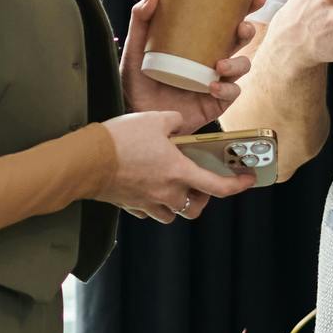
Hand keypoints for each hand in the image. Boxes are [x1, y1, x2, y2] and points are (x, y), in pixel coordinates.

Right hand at [97, 110, 255, 225]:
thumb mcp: (153, 119)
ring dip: (177, 203)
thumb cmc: (119, 140)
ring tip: (172, 186)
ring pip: (171, 213)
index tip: (247, 180)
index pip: (218, 187)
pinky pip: (148, 211)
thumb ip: (174, 121)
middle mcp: (167, 193)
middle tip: (200, 184)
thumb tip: (178, 123)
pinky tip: (147, 188)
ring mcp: (147, 202)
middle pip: (195, 208)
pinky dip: (152, 203)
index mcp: (178, 173)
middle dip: (202, 199)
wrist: (85, 161)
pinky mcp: (130, 205)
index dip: (238, 185)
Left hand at [121, 0, 263, 126]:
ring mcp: (215, 81)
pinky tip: (211, 87)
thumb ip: (140, 21)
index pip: (225, 23)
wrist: (135, 113)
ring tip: (219, 65)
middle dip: (247, 31)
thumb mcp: (135, 48)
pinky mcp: (215, 102)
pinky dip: (226, 89)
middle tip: (241, 27)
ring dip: (237, 63)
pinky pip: (231, 93)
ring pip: (241, 66)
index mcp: (198, 43)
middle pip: (239, 41)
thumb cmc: (136, 81)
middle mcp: (211, 60)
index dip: (244, 9)